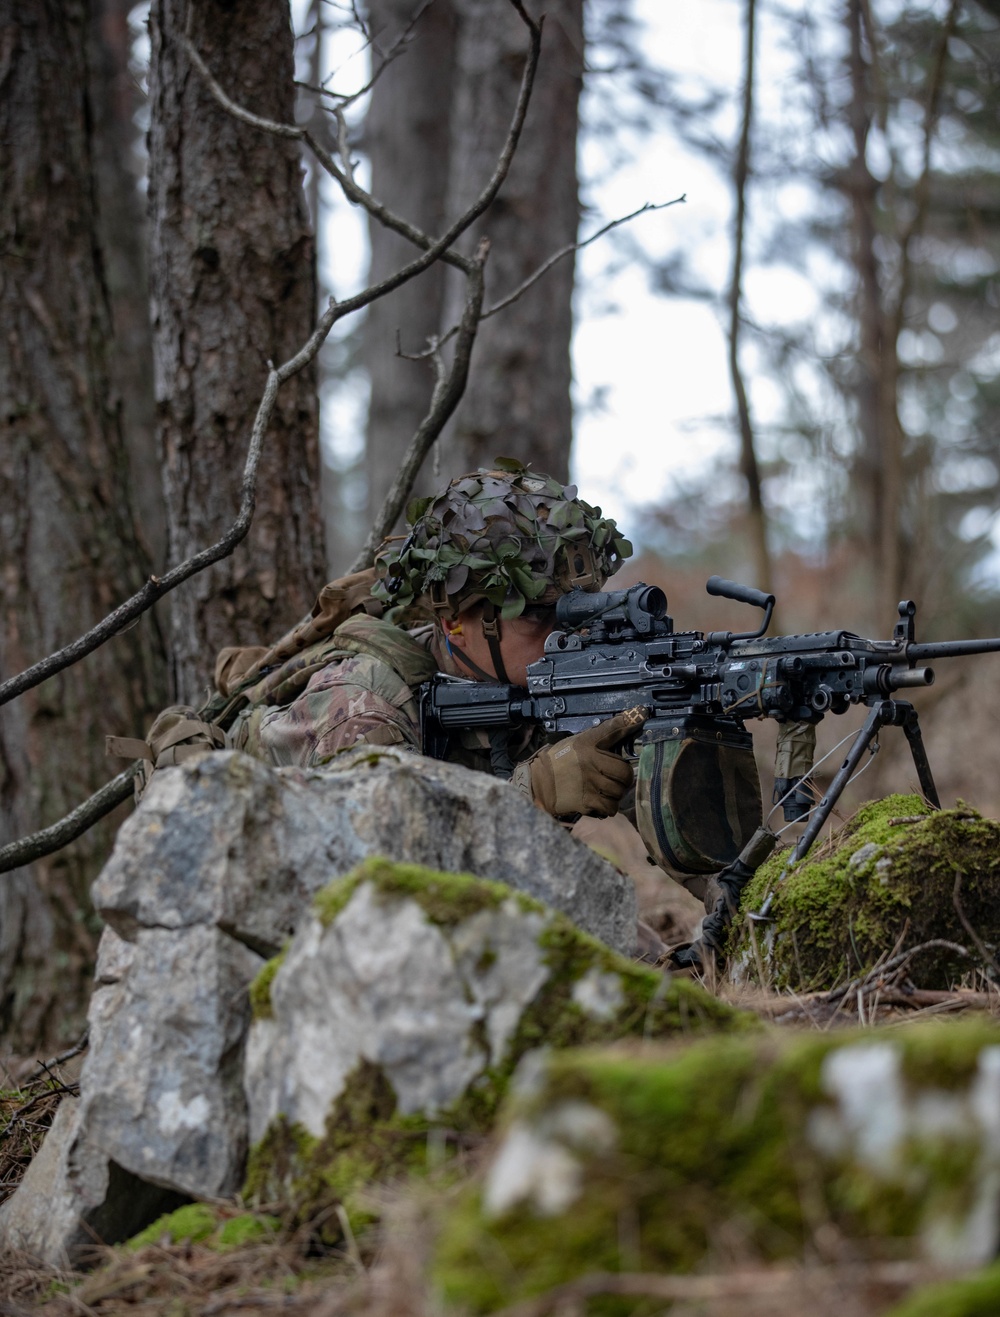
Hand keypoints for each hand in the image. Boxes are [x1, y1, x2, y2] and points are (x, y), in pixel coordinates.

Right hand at [529, 706, 648, 817]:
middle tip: (617, 778)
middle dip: (624, 778)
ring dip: (616, 793)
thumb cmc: (561, 760)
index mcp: (588, 744)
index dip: (631, 722)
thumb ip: (603, 734)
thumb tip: (633, 717)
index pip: (613, 729)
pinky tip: (601, 801)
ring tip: (607, 790)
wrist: (539, 783)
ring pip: (619, 792)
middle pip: (625, 772)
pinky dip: (609, 807)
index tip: (643, 713)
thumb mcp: (579, 742)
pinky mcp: (586, 802)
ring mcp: (590, 784)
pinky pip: (610, 807)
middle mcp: (591, 763)